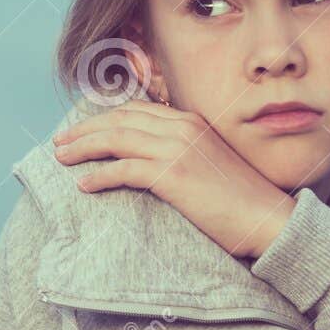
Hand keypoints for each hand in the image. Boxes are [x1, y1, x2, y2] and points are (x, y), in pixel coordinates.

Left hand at [51, 99, 296, 259]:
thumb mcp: (210, 164)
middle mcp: (182, 127)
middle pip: (119, 119)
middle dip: (85, 129)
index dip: (104, 118)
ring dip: (83, 148)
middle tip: (60, 142)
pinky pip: (124, 170)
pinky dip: (99, 176)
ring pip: (116, 139)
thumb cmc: (241, 200)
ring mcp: (177, 149)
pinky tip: (84, 186)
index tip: (82, 129)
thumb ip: (183, 154)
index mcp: (190, 121)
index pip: (136, 111)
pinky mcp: (173, 175)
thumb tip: (154, 164)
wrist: (268, 218)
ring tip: (62, 158)